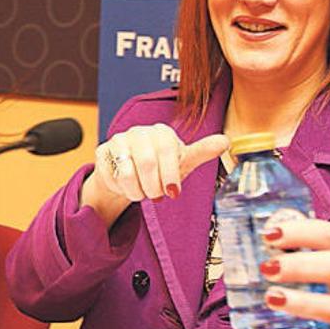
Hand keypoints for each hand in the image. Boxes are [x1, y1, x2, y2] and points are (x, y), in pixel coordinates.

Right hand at [80, 123, 228, 225]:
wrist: (129, 174)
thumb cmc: (159, 168)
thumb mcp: (182, 163)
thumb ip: (201, 152)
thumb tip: (226, 141)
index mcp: (161, 132)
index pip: (168, 149)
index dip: (170, 174)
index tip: (173, 193)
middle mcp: (139, 132)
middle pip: (146, 162)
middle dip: (153, 186)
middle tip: (156, 196)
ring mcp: (119, 140)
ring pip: (126, 171)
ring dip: (137, 190)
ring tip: (142, 193)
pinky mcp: (103, 152)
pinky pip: (111, 175)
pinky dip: (121, 188)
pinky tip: (126, 187)